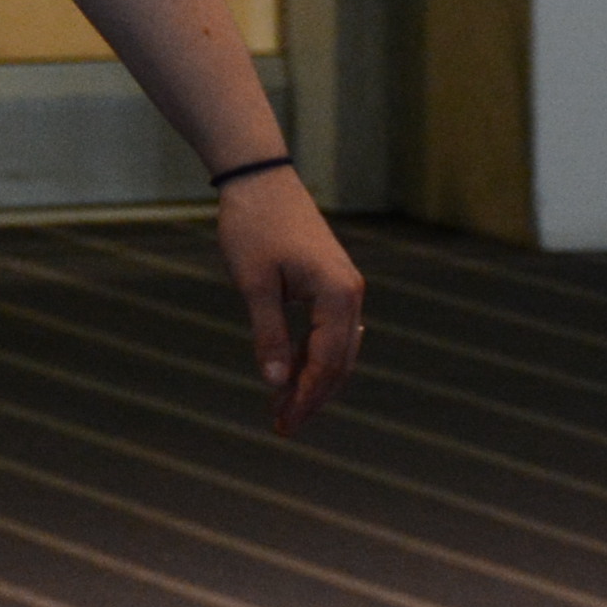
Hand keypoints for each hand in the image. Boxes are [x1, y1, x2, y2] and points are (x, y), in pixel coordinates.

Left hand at [213, 169, 364, 436]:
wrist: (260, 180)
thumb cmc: (254, 227)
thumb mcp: (255, 284)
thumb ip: (268, 334)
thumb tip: (274, 383)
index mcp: (339, 295)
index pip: (326, 362)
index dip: (305, 397)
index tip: (283, 424)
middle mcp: (352, 294)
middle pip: (339, 362)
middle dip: (312, 396)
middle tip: (283, 426)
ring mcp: (346, 288)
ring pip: (338, 349)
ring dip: (313, 380)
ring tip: (284, 408)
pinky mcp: (333, 283)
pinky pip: (331, 332)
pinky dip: (313, 356)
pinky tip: (294, 375)